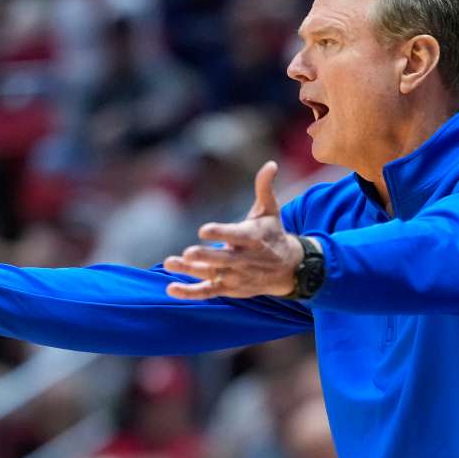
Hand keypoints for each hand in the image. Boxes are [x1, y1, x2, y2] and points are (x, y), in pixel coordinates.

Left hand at [164, 161, 304, 299]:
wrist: (288, 269)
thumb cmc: (273, 235)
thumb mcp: (271, 211)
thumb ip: (265, 188)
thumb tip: (270, 164)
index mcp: (254, 239)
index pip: (237, 236)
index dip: (221, 233)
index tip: (204, 230)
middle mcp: (244, 260)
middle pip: (223, 260)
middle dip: (206, 257)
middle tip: (188, 253)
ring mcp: (235, 276)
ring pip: (211, 275)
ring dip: (190, 271)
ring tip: (170, 263)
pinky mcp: (228, 288)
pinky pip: (207, 292)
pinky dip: (190, 293)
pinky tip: (171, 288)